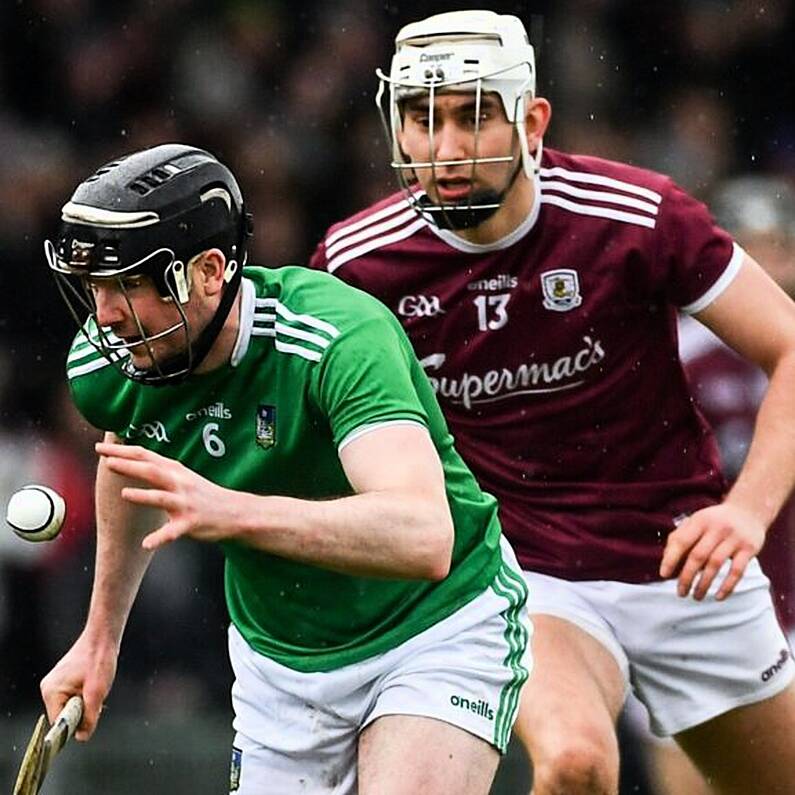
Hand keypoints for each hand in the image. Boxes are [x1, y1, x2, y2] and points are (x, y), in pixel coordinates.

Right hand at [40, 633, 116, 741]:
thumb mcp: (97, 692)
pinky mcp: (62, 681)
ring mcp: (54, 684)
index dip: (75, 725)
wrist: (102, 637)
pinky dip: (84, 696)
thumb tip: (81, 737)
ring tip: (95, 688)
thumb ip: (89, 717)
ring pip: (69, 707)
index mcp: (51, 692)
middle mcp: (48, 689)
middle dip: (82, 712)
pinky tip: (92, 684)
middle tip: (96, 698)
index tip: (90, 718)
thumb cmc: (99, 659)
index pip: (59, 723)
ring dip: (85, 704)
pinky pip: (72, 698)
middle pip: (64, 715)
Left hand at [95, 442, 239, 549]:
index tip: (99, 447)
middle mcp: (179, 483)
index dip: (122, 451)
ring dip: (143, 496)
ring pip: (161, 498)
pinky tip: (146, 544)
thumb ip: (161, 470)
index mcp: (175, 470)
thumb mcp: (183, 477)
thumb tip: (136, 461)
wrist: (235, 512)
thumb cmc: (204, 495)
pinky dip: (160, 538)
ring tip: (124, 494)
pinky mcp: (191, 523)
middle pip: (151, 471)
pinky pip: (173, 531)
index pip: (145, 456)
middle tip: (106, 461)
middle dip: (128, 465)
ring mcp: (185, 503)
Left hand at [659, 502, 764, 600]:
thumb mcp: (697, 521)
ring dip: (704, 584)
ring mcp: (734, 538)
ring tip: (696, 597)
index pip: (681, 541)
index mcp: (700, 521)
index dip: (671, 558)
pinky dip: (727, 586)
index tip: (663, 575)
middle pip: (697, 556)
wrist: (749, 510)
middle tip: (680, 593)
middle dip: (686, 577)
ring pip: (715, 565)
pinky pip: (737, 571)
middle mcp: (717, 528)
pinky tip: (718, 597)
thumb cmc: (715, 521)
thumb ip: (680, 537)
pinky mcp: (749, 548)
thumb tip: (666, 561)